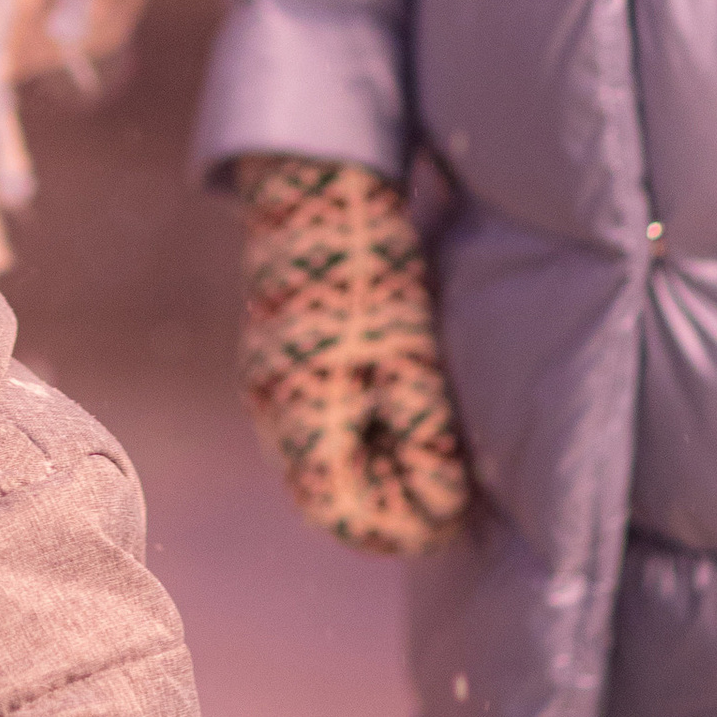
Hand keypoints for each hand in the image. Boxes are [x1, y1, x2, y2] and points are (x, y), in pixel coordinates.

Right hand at [234, 154, 470, 554]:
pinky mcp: (276, 358)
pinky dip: (357, 431)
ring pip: (321, 456)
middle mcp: (272, 407)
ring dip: (374, 465)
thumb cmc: (369, 270)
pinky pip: (315, 421)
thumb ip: (421, 432)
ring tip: (431, 448)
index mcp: (300, 412)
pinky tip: (396, 405)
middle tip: (448, 486)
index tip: (447, 516)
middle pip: (327, 490)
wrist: (319, 189)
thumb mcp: (409, 353)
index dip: (395, 527)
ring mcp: (267, 381)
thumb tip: (442, 504)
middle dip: (388, 499)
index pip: (338, 511)